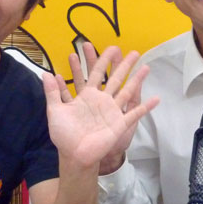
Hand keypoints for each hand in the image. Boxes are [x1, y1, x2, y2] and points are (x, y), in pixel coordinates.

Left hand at [42, 44, 158, 171]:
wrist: (74, 155)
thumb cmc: (64, 135)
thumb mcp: (55, 111)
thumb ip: (52, 92)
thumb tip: (46, 73)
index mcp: (88, 96)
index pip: (97, 73)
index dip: (103, 60)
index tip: (111, 48)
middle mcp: (102, 101)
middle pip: (116, 78)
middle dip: (125, 65)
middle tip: (134, 52)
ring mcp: (113, 112)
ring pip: (128, 91)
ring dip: (138, 80)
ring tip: (147, 67)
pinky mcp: (119, 124)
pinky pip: (135, 114)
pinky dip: (146, 107)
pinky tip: (156, 98)